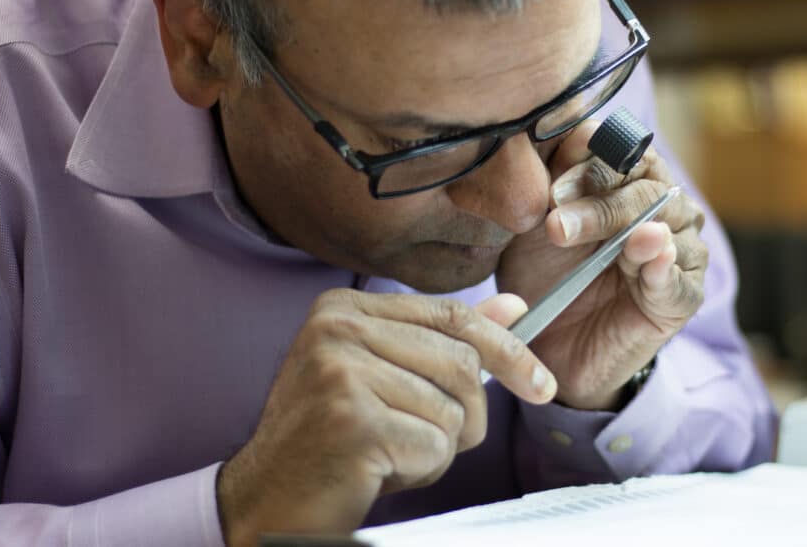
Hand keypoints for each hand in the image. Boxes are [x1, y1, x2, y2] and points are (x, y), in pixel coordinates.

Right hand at [216, 289, 555, 545]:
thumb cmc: (334, 442)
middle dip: (468, 413)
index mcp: (343, 308)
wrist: (265, 500)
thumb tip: (515, 305)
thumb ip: (446, 342)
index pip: (451, 314)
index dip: (507, 349)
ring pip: (453, 408)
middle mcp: (336, 328)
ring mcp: (340, 370)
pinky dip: (421, 469)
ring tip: (389, 455)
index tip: (540, 384)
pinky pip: (434, 444)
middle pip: (461, 361)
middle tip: (430, 442)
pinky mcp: (350, 418)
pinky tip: (379, 472)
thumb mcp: (390, 379)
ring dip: (437, 447)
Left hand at [497, 120, 707, 410]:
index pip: (627, 153)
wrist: (548, 343)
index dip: (592, 166)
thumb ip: (555, 175)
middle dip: (600, 205)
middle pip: (646, 190)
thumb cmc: (544, 271)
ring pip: (666, 228)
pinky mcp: (681, 299)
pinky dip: (664, 268)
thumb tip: (583, 132)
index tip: (551, 192)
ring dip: (631, 233)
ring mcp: (679, 252)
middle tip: (557, 226)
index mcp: (630, 180)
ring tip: (612, 243)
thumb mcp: (537, 220)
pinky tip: (650, 258)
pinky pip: (679, 280)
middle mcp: (664, 208)